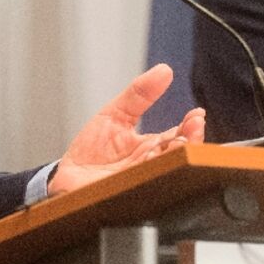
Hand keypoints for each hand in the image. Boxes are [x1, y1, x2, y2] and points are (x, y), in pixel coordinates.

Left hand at [47, 64, 205, 195]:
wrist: (66, 176)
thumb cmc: (92, 149)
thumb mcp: (115, 113)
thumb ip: (139, 94)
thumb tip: (164, 70)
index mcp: (152, 147)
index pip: (179, 136)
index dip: (190, 126)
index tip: (197, 115)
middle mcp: (151, 165)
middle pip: (178, 154)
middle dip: (189, 141)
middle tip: (194, 127)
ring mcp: (140, 181)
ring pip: (164, 170)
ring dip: (173, 155)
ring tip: (178, 141)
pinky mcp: (125, 193)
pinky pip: (142, 183)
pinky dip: (148, 170)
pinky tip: (150, 157)